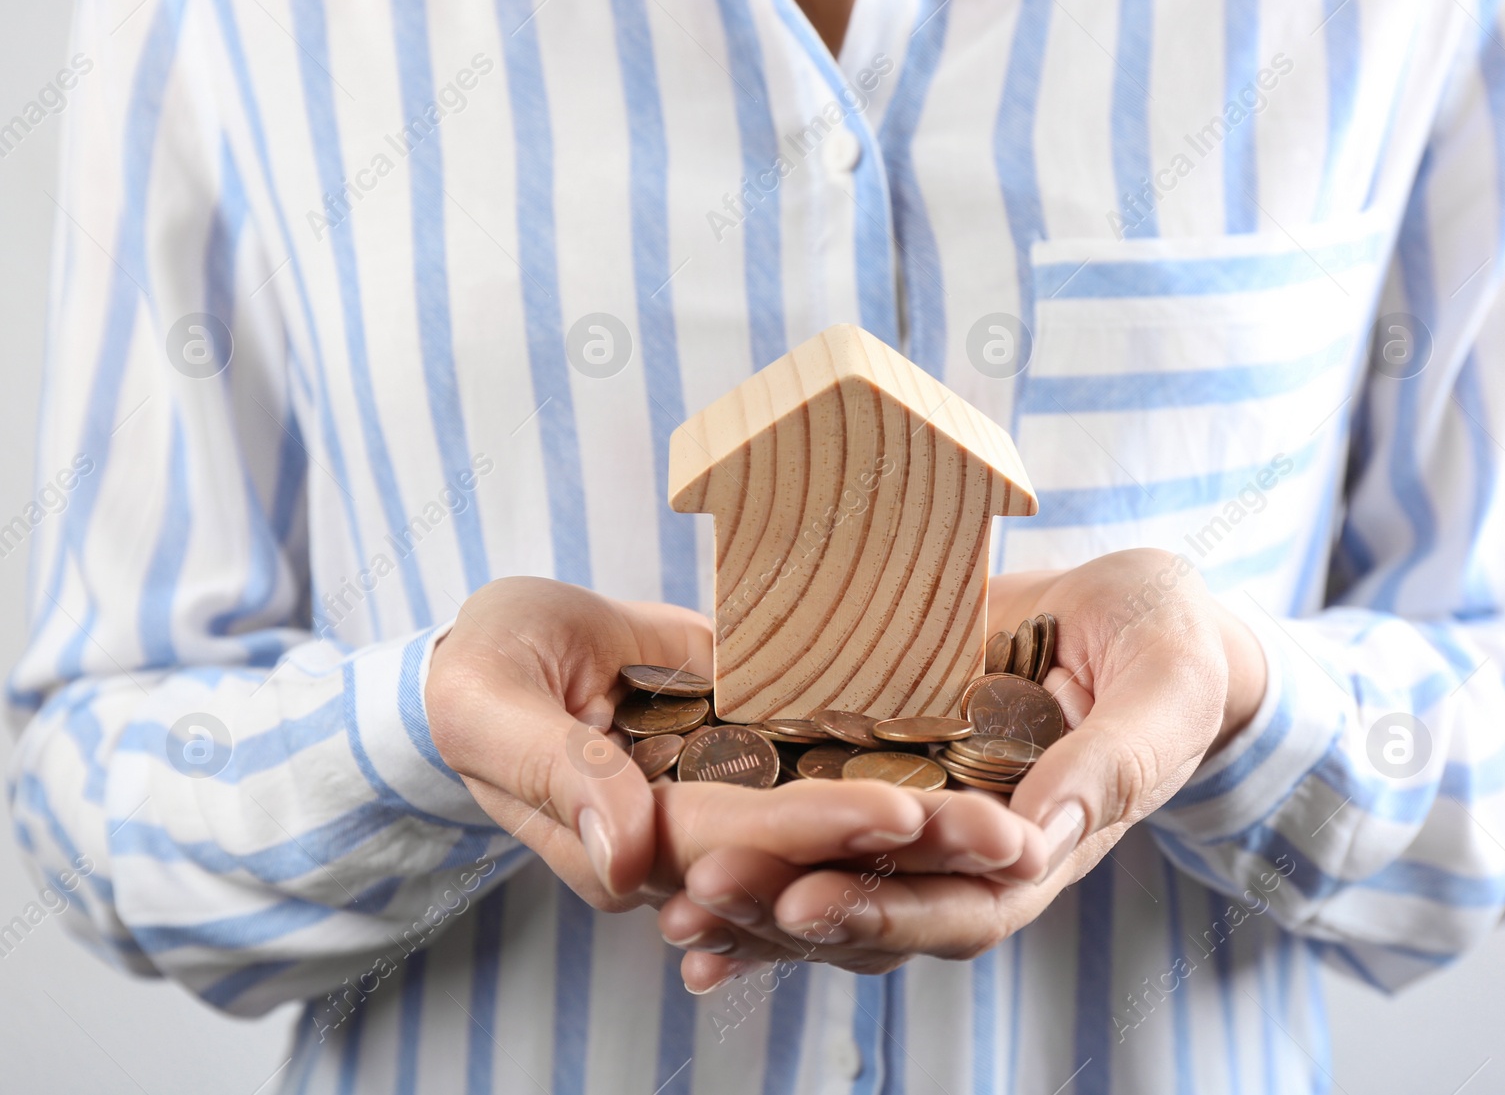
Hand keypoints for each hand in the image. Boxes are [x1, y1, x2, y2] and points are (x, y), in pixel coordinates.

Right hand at [426, 578, 1048, 915]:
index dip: (817, 829)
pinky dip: (896, 784)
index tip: (904, 813)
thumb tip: (627, 854)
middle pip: (807, 854)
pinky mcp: (747, 766)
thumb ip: (555, 771)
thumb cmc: (476, 674)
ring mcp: (723, 808)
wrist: (492, 659)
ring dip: (924, 833)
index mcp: (624, 842)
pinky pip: (825, 779)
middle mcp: (686, 845)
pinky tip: (976, 782)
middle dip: (907, 850)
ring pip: (832, 832)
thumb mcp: (491, 706)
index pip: (735, 842)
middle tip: (1009, 833)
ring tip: (1019, 819)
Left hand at [661, 548, 1266, 987]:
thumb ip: (1118, 758)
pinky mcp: (882, 766)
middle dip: (790, 913)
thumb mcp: (1164, 684)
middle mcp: (972, 852)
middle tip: (704, 895)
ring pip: (835, 882)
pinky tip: (677, 874)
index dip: (888, 912)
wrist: (1134, 616)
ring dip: (755, 902)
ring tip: (672, 905)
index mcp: (1047, 844)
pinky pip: (814, 823)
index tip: (807, 902)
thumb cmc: (1167, 642)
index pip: (966, 907)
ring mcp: (922, 814)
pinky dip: (756, 852)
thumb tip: (1041, 833)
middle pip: (880, 910)